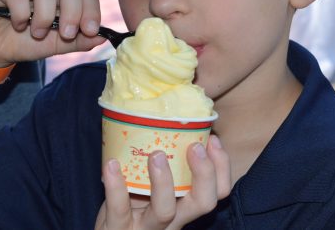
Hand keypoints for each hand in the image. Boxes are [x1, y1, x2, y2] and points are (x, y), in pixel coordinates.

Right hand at [0, 0, 105, 66]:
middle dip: (73, 12)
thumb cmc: (26, 41)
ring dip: (45, 16)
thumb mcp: (58, 45)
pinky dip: (21, 14)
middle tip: (66, 34)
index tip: (89, 31)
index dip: (92, 9)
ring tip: (37, 32)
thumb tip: (104, 36)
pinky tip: (17, 25)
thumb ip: (81, 39)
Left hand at [95, 136, 230, 229]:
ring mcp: (146, 227)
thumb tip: (172, 116)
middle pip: (204, 203)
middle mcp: (174, 219)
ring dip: (163, 181)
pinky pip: (119, 209)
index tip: (212, 139)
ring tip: (156, 154)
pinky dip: (115, 185)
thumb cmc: (132, 201)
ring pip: (165, 210)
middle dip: (205, 174)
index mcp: (185, 204)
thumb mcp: (154, 184)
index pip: (219, 192)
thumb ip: (167, 159)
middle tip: (194, 146)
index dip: (222, 167)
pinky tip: (112, 164)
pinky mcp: (118, 228)